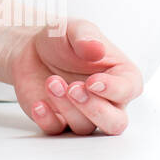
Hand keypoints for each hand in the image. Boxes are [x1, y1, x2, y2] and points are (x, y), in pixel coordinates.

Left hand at [7, 18, 143, 134]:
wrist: (30, 48)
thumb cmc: (63, 40)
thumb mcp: (74, 29)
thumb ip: (86, 37)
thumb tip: (96, 49)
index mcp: (120, 76)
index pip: (129, 90)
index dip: (114, 90)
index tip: (92, 81)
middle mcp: (107, 101)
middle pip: (115, 123)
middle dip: (95, 110)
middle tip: (73, 89)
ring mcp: (83, 114)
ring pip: (85, 127)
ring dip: (67, 107)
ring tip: (51, 82)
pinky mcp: (58, 121)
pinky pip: (56, 131)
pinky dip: (47, 120)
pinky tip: (39, 104)